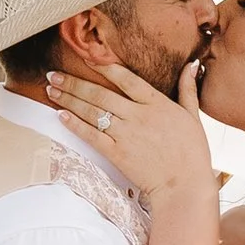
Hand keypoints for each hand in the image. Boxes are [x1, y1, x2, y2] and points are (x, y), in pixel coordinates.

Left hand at [45, 56, 215, 207]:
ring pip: (92, 111)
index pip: (126, 78)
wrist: (185, 185)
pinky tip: (61, 115)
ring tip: (51, 90)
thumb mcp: (193, 116)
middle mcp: (138, 115)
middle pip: (100, 94)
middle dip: (73, 83)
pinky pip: (91, 135)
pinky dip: (75, 124)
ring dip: (68, 99)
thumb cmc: (193, 153)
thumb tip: (190, 65)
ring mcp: (126, 134)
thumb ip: (188, 89)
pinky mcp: (117, 153)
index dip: (104, 67)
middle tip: (53, 75)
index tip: (86, 58)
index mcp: (157, 103)